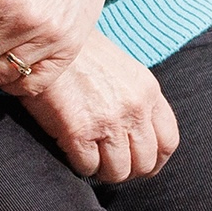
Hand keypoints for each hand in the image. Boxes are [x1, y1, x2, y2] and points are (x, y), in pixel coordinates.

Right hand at [20, 32, 178, 182]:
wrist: (44, 38)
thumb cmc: (78, 53)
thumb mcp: (121, 68)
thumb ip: (136, 99)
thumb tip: (137, 135)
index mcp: (147, 91)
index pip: (167, 142)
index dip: (154, 161)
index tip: (138, 165)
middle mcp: (134, 108)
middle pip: (145, 163)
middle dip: (126, 170)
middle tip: (107, 164)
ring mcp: (107, 121)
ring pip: (117, 172)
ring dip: (102, 171)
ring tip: (88, 158)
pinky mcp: (78, 131)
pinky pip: (88, 167)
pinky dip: (79, 164)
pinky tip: (69, 149)